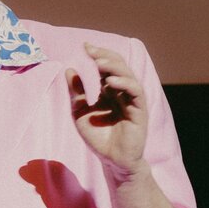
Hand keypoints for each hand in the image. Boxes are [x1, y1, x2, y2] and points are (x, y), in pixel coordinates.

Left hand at [65, 43, 147, 178]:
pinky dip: (124, 84)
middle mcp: (122, 92)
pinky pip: (135, 92)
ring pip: (128, 75)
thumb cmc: (98, 138)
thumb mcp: (80, 113)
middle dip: (105, 56)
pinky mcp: (139, 111)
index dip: (98, 55)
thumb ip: (76, 93)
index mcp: (110, 91)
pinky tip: (110, 81)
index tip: (85, 46)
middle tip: (90, 50)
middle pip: (119, 66)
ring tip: (98, 63)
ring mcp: (132, 100)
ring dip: (114, 67)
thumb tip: (69, 70)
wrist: (111, 161)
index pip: (106, 67)